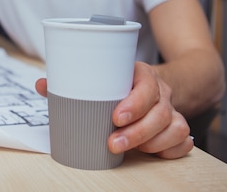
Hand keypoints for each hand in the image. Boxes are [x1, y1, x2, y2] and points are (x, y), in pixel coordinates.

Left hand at [35, 62, 192, 158]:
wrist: (151, 83)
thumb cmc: (120, 82)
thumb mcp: (101, 76)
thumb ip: (72, 80)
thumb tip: (42, 84)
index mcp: (142, 75)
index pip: (146, 85)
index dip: (134, 103)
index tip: (115, 117)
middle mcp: (161, 93)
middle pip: (159, 112)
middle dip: (137, 132)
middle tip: (113, 143)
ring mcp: (172, 110)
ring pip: (175, 128)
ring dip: (151, 143)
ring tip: (128, 150)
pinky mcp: (178, 127)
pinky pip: (184, 142)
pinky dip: (170, 150)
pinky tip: (153, 152)